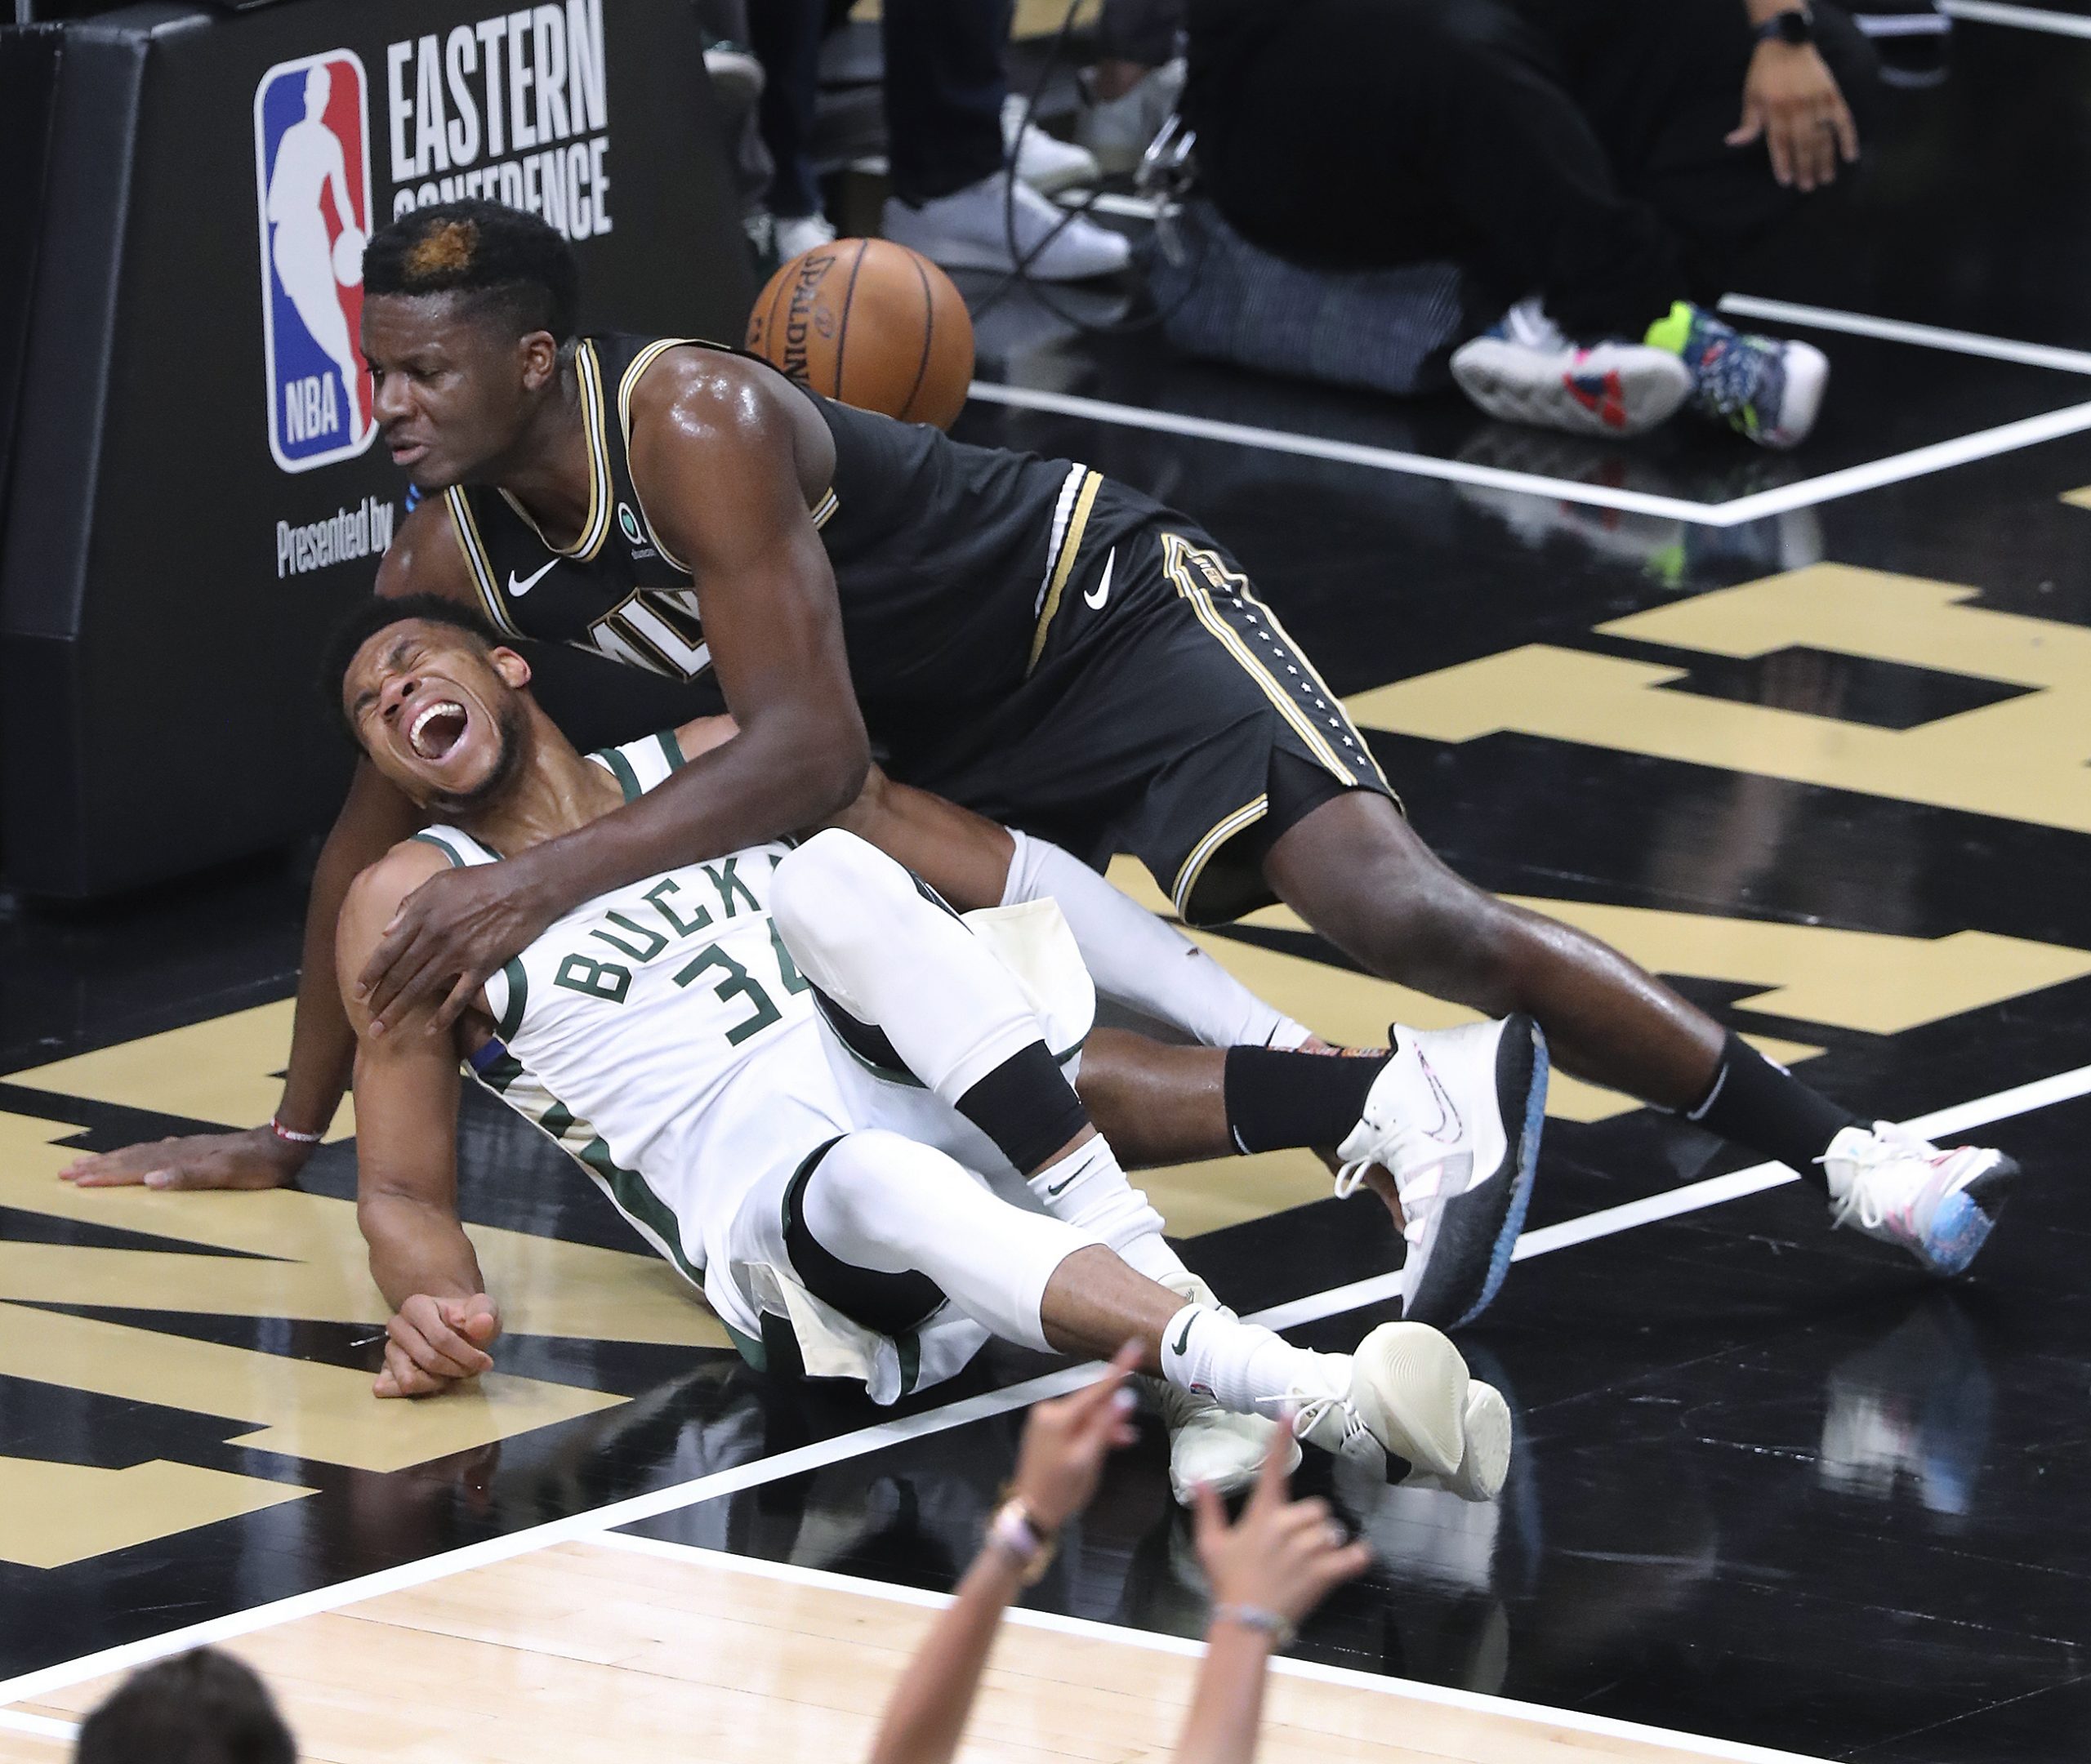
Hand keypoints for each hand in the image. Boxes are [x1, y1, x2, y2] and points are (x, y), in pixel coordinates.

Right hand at [59, 1125, 308, 1190]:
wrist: (284, 1143)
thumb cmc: (257, 1166)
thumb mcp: (225, 1174)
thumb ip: (188, 1177)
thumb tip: (148, 1180)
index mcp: (178, 1160)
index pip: (132, 1168)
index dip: (103, 1175)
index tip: (72, 1181)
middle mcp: (178, 1151)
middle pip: (130, 1158)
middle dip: (97, 1166)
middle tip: (64, 1172)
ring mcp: (188, 1149)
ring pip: (142, 1153)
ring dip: (114, 1159)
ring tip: (90, 1163)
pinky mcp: (201, 1149)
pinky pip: (159, 1152)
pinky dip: (141, 1156)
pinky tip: (144, 1158)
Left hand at [357, 860, 557, 1036]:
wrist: (524, 887)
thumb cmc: (481, 880)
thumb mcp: (439, 882)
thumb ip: (411, 904)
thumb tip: (387, 930)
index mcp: (422, 916)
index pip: (387, 951)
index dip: (371, 973)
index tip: (359, 992)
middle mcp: (435, 938)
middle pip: (400, 975)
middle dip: (381, 1000)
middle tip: (368, 1020)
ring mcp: (458, 954)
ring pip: (421, 989)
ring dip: (399, 1012)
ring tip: (384, 1030)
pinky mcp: (482, 966)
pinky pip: (459, 997)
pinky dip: (444, 1016)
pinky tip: (430, 1030)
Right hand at [373, 1292, 500, 1396]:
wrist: (457, 1328)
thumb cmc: (469, 1319)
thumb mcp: (485, 1310)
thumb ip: (484, 1313)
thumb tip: (481, 1324)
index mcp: (416, 1306)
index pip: (441, 1338)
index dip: (466, 1355)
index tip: (485, 1362)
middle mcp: (396, 1326)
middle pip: (428, 1359)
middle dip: (454, 1369)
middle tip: (470, 1368)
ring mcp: (389, 1349)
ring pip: (409, 1379)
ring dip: (436, 1382)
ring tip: (451, 1372)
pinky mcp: (386, 1369)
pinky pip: (392, 1388)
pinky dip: (417, 1390)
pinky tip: (433, 1382)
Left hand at [1010, 1341, 1141, 1529]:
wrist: (1031, 1512)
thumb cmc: (1060, 1490)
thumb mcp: (1088, 1459)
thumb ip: (1106, 1426)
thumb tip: (1125, 1397)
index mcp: (1058, 1416)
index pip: (1096, 1388)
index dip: (1120, 1367)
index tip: (1135, 1346)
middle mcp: (1049, 1411)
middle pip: (1092, 1403)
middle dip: (1113, 1414)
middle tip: (1129, 1433)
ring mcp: (1046, 1421)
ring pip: (1086, 1415)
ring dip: (1105, 1426)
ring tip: (1124, 1441)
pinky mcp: (1047, 1431)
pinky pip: (1076, 1424)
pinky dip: (1092, 1431)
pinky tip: (1108, 1442)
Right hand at [1193, 1428, 1371, 1626]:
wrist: (1245, 1623)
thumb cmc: (1227, 1581)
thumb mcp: (1210, 1544)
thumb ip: (1208, 1508)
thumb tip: (1199, 1477)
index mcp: (1262, 1515)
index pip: (1272, 1467)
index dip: (1280, 1437)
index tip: (1289, 1412)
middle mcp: (1287, 1526)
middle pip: (1317, 1508)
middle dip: (1310, 1524)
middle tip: (1293, 1547)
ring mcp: (1308, 1550)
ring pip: (1332, 1532)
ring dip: (1325, 1544)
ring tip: (1307, 1564)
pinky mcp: (1325, 1573)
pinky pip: (1355, 1555)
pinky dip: (1357, 1556)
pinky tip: (1352, 1559)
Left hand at [1730, 40, 1857, 191]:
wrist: (1787, 43)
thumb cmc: (1764, 73)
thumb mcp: (1750, 97)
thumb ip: (1748, 123)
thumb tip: (1732, 143)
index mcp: (1776, 111)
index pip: (1780, 144)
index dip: (1784, 163)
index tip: (1787, 181)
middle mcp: (1798, 108)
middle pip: (1804, 144)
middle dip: (1806, 167)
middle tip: (1808, 187)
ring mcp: (1818, 102)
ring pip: (1824, 136)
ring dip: (1825, 159)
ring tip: (1826, 179)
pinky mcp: (1832, 95)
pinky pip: (1844, 120)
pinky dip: (1848, 137)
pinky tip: (1850, 155)